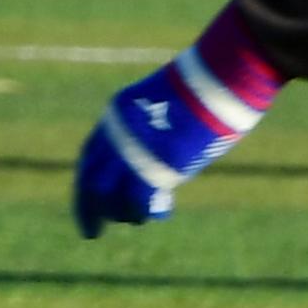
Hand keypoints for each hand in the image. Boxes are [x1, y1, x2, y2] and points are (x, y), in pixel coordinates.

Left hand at [76, 8, 283, 235]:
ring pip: (110, 195)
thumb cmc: (205, 88)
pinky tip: (156, 215)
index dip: (87, 183)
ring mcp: (135, 149)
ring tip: (137, 219)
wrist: (220, 74)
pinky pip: (139, 199)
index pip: (90, 157)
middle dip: (88, 209)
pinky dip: (145, 211)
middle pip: (91, 180)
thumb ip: (153, 138)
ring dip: (121, 213)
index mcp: (117, 115)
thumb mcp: (166, 110)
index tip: (88, 202)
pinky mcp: (157, 164)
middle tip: (92, 233)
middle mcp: (118, 133)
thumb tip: (159, 169)